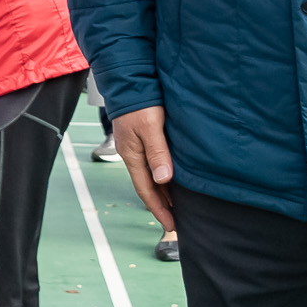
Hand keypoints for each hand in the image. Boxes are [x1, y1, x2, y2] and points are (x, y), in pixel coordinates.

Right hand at [113, 105, 174, 231]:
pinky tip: (172, 180)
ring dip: (163, 192)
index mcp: (131, 156)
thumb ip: (157, 153)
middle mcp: (132, 155)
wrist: (129, 80)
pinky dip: (162, 177)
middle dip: (161, 205)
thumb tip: (164, 179)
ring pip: (151, 176)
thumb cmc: (140, 102)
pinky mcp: (142, 139)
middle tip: (176, 222)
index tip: (171, 225)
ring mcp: (136, 148)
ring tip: (177, 206)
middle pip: (148, 187)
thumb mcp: (150, 127)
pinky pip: (153, 165)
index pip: (146, 190)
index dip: (159, 209)